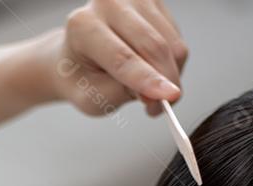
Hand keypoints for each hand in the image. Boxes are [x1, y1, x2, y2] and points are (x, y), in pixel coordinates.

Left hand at [47, 0, 187, 116]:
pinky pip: (176, 39)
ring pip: (171, 44)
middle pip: (152, 46)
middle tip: (161, 107)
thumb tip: (158, 92)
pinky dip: (170, 62)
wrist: (76, 58)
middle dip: (165, 82)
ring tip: (150, 90)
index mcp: (83, 26)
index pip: (122, 57)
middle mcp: (108, 4)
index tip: (169, 96)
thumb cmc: (81, 77)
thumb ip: (122, 94)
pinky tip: (152, 69)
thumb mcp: (91, 98)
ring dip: (169, 74)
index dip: (148, 79)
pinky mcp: (153, 2)